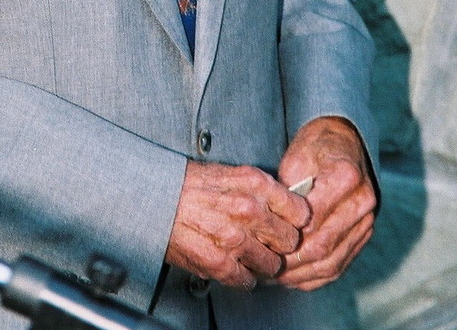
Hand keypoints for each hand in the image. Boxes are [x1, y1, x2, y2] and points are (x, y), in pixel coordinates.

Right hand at [165, 160, 309, 289]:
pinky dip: (244, 277)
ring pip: (272, 265)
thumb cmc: (191, 184)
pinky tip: (235, 263)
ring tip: (250, 254)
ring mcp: (235, 239)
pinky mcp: (220, 263)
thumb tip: (288, 205)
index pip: (300, 212)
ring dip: (263, 263)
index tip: (290, 223)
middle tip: (270, 242)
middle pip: (290, 241)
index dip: (296, 220)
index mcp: (255, 184)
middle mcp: (249, 210)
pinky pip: (248, 281)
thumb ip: (262, 189)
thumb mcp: (232, 173)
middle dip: (281, 243)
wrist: (156, 198)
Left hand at [277, 117, 376, 290]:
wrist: (343, 142)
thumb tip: (273, 226)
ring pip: (333, 262)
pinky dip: (316, 277)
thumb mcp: (295, 157)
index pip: (312, 220)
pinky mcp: (363, 235)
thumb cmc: (315, 147)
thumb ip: (287, 191)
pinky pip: (341, 265)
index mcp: (345, 177)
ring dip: (302, 275)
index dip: (286, 237)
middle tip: (264, 268)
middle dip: (291, 263)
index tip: (262, 246)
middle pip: (323, 246)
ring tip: (275, 279)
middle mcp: (362, 203)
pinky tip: (295, 279)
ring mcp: (366, 222)